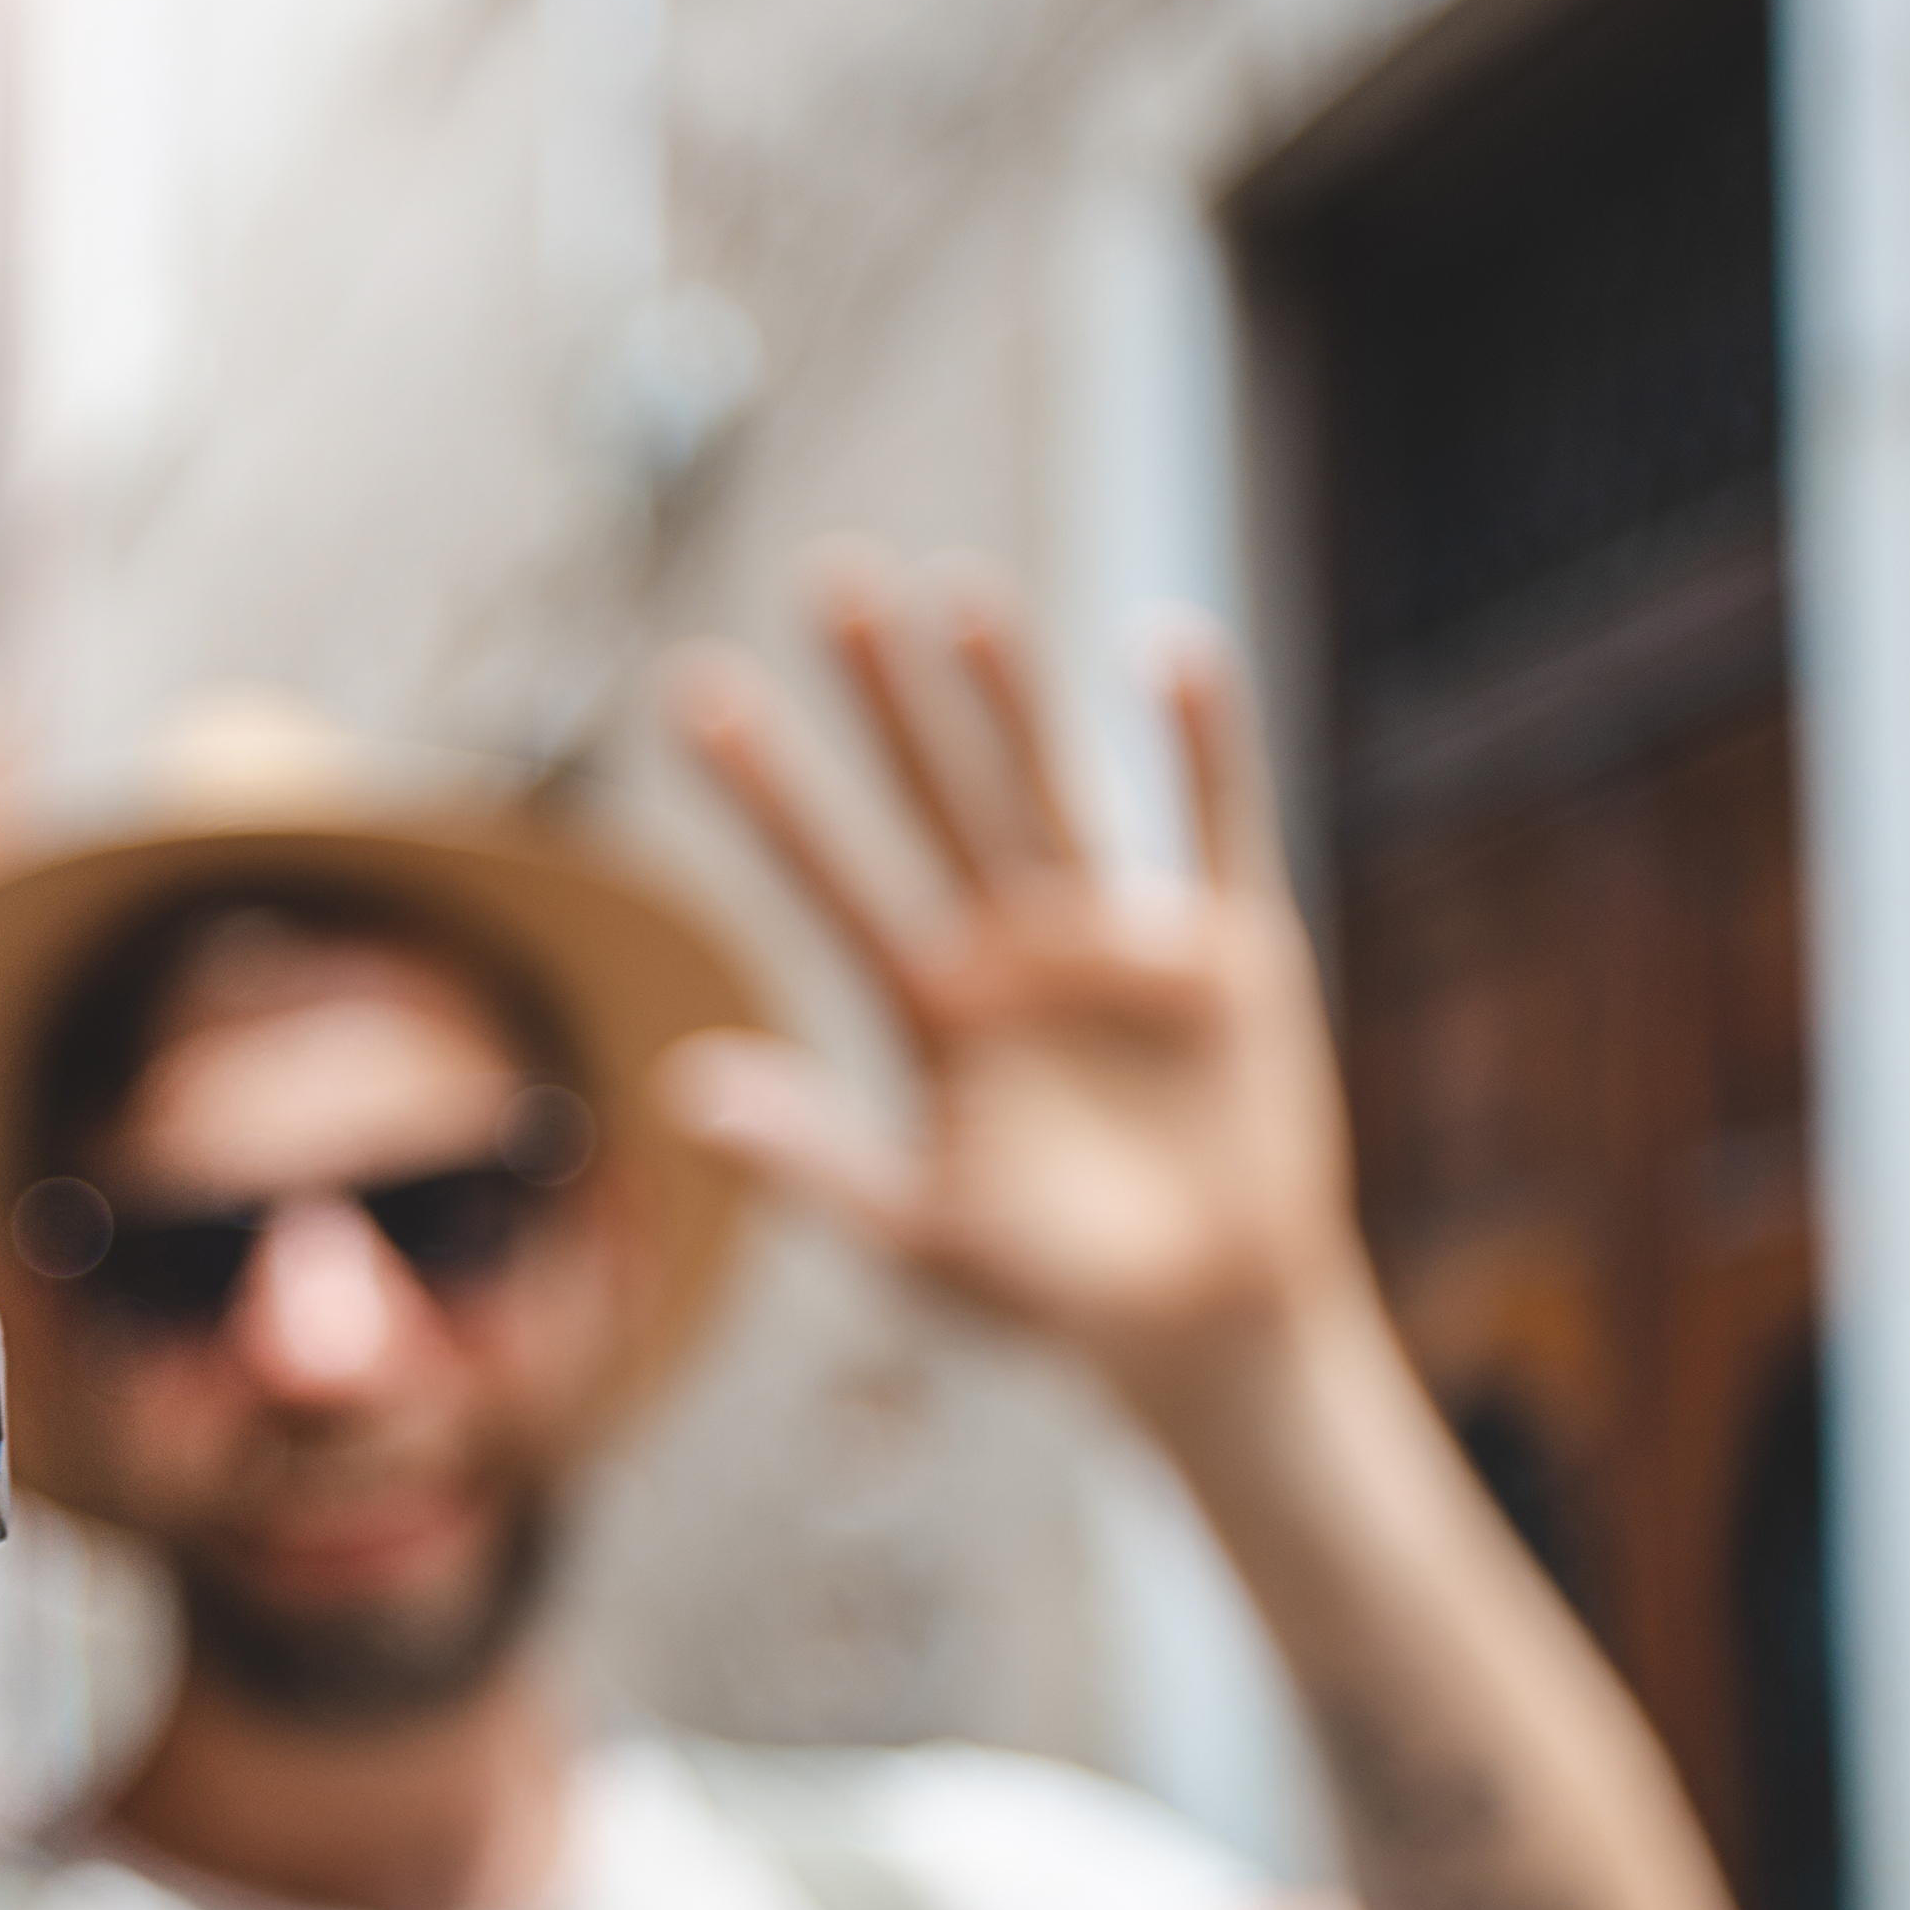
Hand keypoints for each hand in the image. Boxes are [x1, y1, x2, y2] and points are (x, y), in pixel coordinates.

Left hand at [664, 554, 1369, 1410]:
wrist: (1203, 1333)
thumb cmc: (1047, 1297)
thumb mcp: (918, 1238)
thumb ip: (814, 1160)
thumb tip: (680, 1089)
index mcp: (929, 1010)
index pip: (830, 882)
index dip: (768, 793)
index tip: (691, 691)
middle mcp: (1014, 951)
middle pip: (933, 800)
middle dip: (882, 699)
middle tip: (827, 576)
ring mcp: (1119, 942)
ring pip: (1052, 791)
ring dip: (1010, 696)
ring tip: (957, 596)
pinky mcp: (1229, 950)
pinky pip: (1207, 825)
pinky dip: (1194, 742)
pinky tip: (1163, 646)